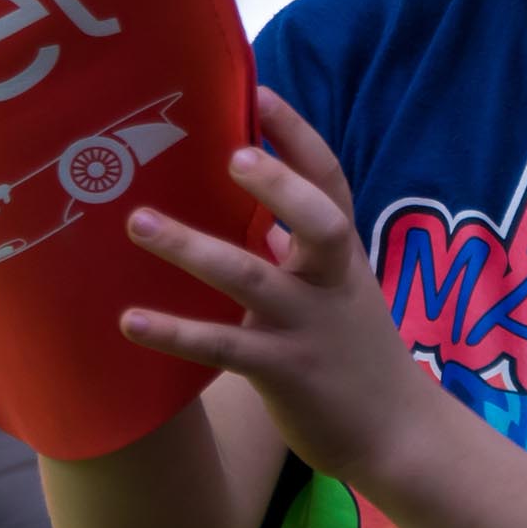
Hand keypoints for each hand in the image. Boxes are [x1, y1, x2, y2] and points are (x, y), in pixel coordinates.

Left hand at [120, 88, 431, 488]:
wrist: (397, 435)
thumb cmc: (355, 351)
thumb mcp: (335, 288)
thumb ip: (297, 246)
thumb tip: (257, 206)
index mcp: (342, 253)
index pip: (329, 181)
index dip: (298, 136)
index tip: (260, 92)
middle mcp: (330, 281)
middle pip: (318, 219)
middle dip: (278, 184)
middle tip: (231, 152)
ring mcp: (309, 326)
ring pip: (251, 278)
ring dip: (192, 248)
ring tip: (138, 223)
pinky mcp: (285, 372)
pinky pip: (224, 346)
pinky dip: (176, 332)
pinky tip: (130, 319)